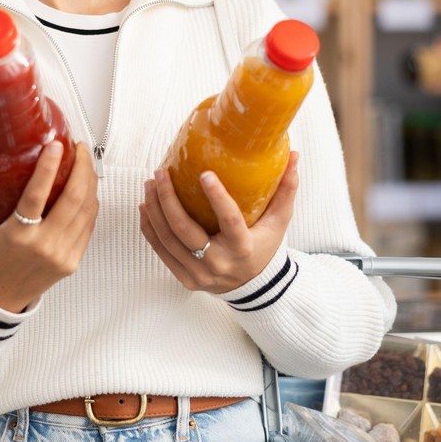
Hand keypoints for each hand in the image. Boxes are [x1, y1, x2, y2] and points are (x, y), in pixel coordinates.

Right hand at [0, 141, 98, 312]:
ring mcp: (61, 255)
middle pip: (74, 199)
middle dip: (82, 167)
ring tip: (84, 160)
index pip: (36, 196)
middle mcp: (43, 246)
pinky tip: (86, 186)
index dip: (48, 168)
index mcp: (16, 236)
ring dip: (90, 181)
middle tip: (79, 146)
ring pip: (87, 210)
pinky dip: (90, 202)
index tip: (57, 144)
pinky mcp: (72, 261)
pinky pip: (89, 225)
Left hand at [139, 153, 298, 293]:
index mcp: (243, 248)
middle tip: (160, 173)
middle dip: (168, 200)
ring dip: (154, 210)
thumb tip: (295, 155)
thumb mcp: (279, 221)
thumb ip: (286, 189)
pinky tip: (145, 207)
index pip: (229, 221)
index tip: (204, 173)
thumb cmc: (265, 245)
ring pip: (168, 240)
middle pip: (185, 231)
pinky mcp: (184, 279)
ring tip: (150, 184)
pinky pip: (161, 251)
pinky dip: (150, 228)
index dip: (217, 198)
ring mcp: (199, 274)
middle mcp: (219, 264)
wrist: (254, 286)